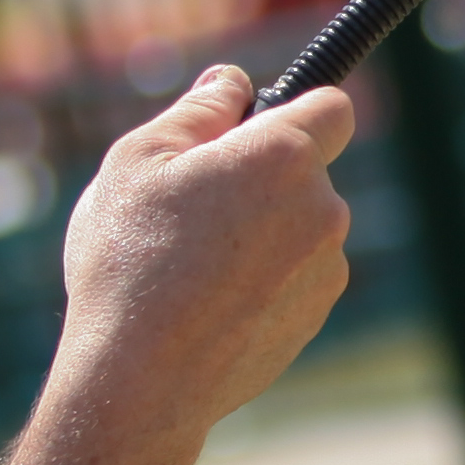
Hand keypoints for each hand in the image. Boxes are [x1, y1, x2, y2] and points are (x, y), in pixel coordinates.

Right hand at [51, 68, 352, 456]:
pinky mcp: (315, 318)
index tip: (253, 127)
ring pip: (299, 227)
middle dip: (261, 177)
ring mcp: (326, 270)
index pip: (333, 107)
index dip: (295, 109)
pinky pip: (293, 277)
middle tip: (191, 205)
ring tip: (190, 264)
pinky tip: (205, 303)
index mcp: (285, 158)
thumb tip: (232, 83)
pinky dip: (262, 280)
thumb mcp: (139, 161)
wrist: (141, 381)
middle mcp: (323, 210)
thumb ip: (197, 110)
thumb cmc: (131, 260)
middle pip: (306, 171)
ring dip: (261, 232)